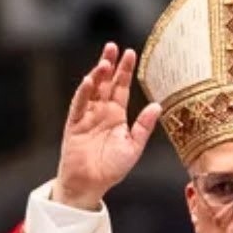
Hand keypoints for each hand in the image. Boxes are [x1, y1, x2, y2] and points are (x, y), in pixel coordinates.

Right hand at [53, 43, 162, 210]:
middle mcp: (101, 112)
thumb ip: (144, 126)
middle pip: (105, 83)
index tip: (130, 53)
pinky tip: (88, 81)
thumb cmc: (111, 168)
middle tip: (113, 47)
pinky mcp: (74, 125)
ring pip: (91, 90)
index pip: (121, 87)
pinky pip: (78, 106)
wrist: (90, 184)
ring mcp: (86, 116)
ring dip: (97, 76)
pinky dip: (82, 93)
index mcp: (116, 115)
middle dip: (109, 64)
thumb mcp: (133, 147)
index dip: (125, 71)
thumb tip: (157, 105)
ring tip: (104, 62)